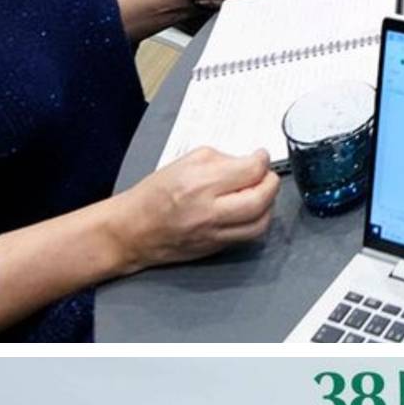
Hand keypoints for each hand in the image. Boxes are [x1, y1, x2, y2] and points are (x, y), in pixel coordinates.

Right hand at [115, 147, 279, 270]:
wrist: (133, 230)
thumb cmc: (153, 195)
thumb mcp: (183, 164)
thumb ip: (219, 160)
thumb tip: (247, 162)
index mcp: (199, 183)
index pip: (249, 170)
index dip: (261, 160)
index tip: (261, 156)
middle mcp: (209, 211)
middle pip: (261, 198)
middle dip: (271, 183)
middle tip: (266, 175)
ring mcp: (215, 233)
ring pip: (261, 222)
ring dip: (268, 204)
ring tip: (259, 192)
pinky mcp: (218, 247)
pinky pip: (250, 235)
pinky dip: (258, 220)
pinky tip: (251, 210)